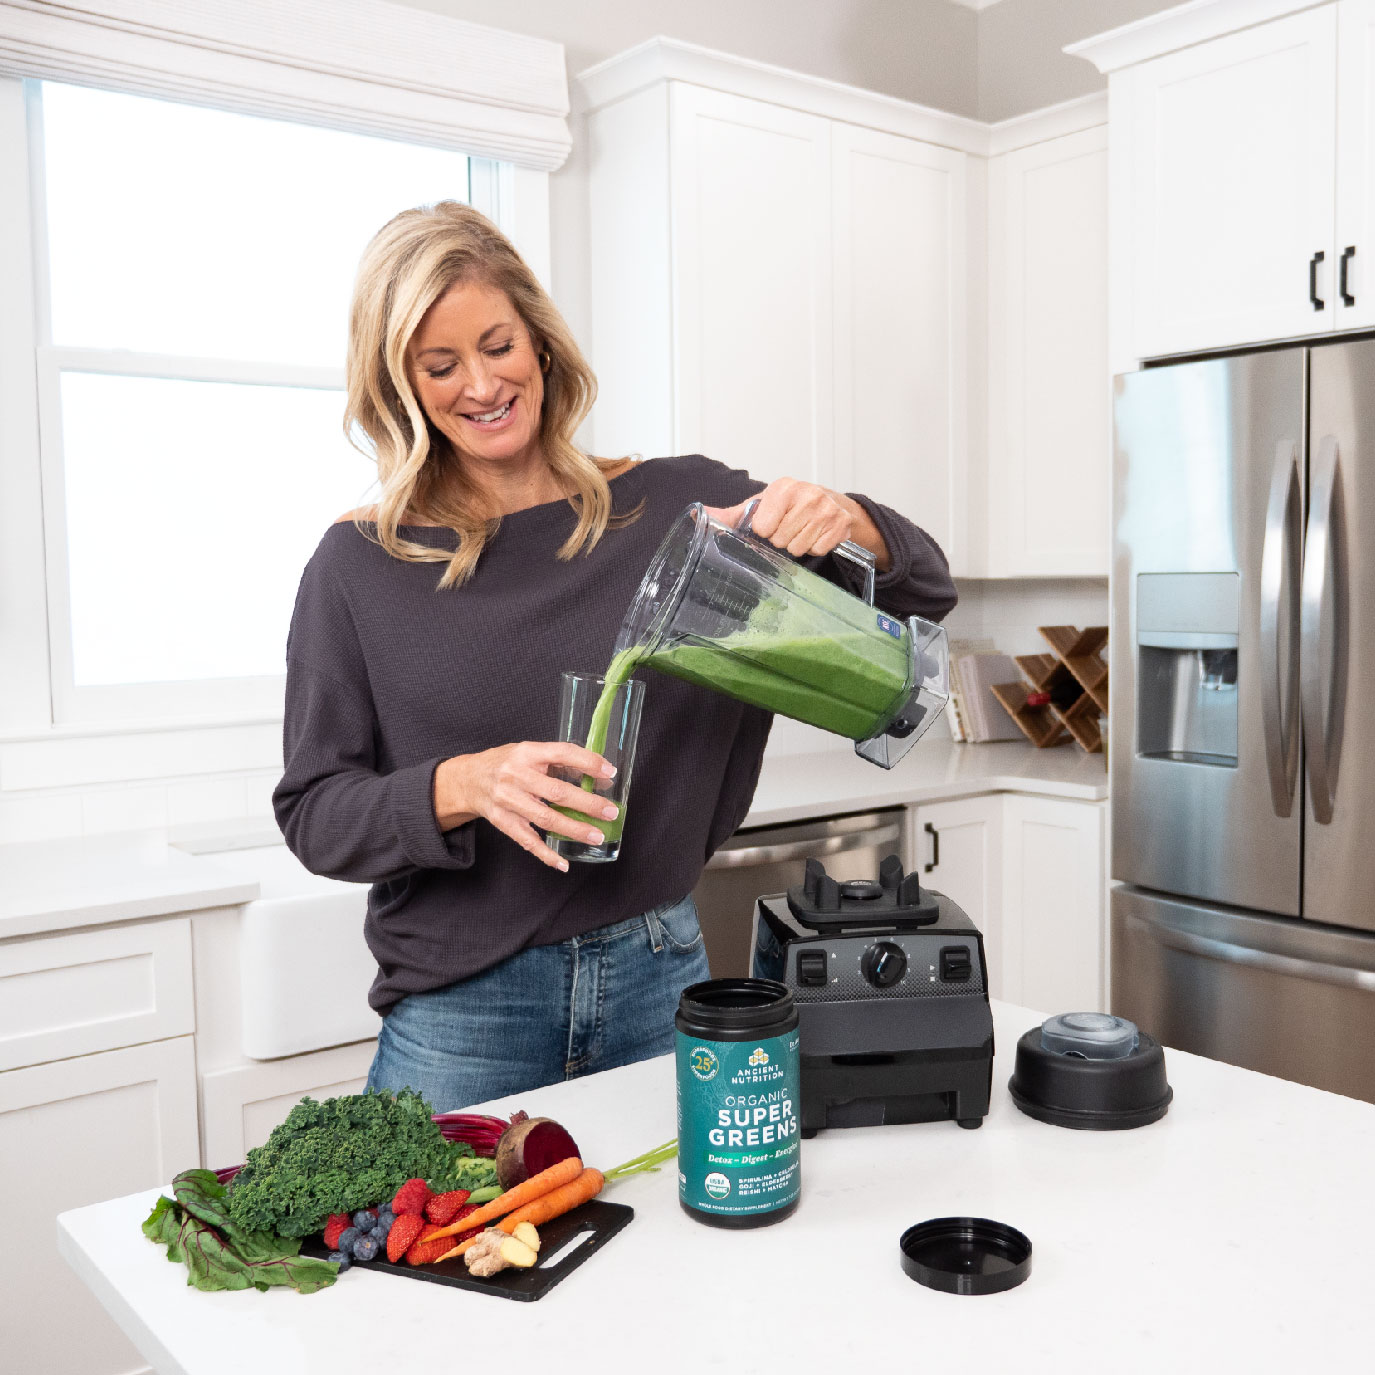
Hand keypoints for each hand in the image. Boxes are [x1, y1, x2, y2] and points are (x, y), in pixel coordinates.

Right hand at [433, 742, 617, 871]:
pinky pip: (527, 841)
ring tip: (596, 835)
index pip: (562, 753)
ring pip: (545, 819)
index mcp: (526, 752)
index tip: (610, 772)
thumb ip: (558, 761)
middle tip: (610, 811)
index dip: (588, 762)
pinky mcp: (502, 821)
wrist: (468, 779)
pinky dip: (546, 854)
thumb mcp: (529, 752)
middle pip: (556, 792)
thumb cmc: (506, 764)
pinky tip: (563, 863)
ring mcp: (507, 800)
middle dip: (587, 803)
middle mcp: (515, 775)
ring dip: (574, 829)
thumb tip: (596, 775)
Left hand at [706, 478, 853, 557]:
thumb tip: (697, 514)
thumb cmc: (790, 505)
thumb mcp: (761, 506)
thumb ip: (730, 514)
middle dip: (782, 539)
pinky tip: (816, 534)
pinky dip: (815, 547)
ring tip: (802, 530)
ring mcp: (826, 509)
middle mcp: (806, 494)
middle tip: (789, 527)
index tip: (772, 522)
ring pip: (798, 548)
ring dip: (798, 544)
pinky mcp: (840, 524)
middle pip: (780, 540)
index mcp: (783, 487)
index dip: (765, 530)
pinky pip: (818, 550)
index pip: (763, 527)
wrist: (832, 503)